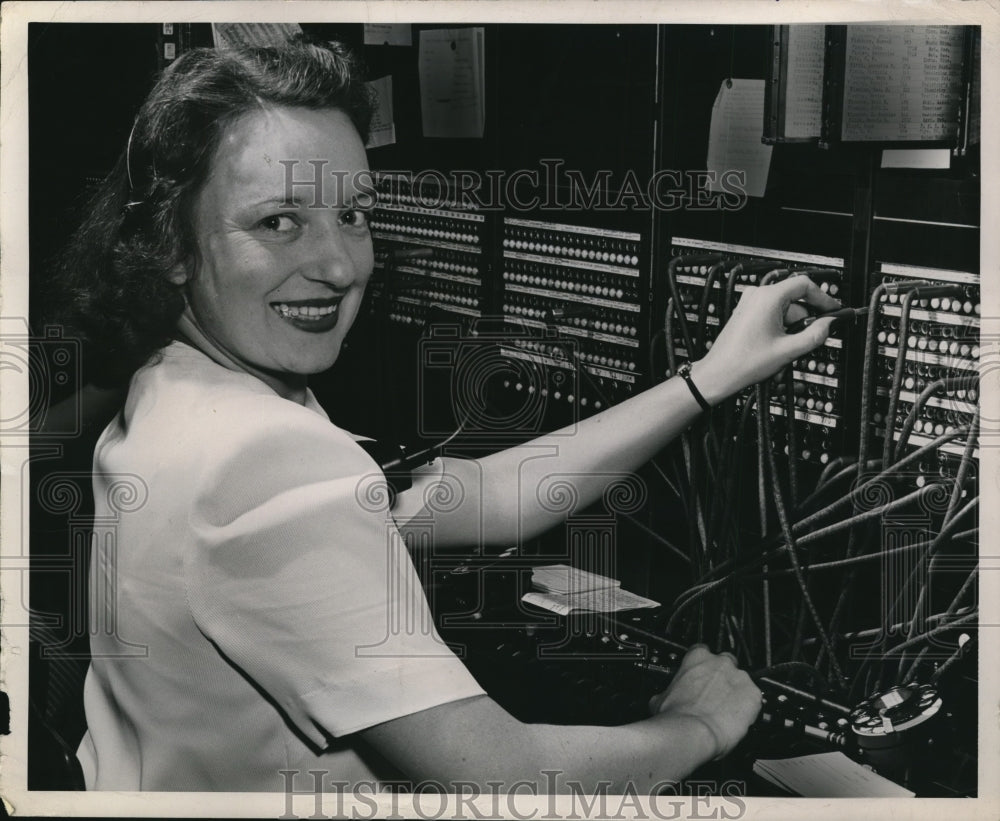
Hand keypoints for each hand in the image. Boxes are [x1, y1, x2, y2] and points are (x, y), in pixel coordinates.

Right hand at [648, 645, 761, 758]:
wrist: (692, 733)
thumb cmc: (676, 716)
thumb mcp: (661, 698)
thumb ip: (671, 690)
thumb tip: (667, 696)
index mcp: (697, 657)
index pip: (703, 650)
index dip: (703, 666)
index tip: (702, 676)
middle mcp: (720, 662)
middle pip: (727, 663)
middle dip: (722, 677)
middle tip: (715, 695)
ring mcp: (739, 677)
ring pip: (742, 681)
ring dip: (736, 693)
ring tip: (726, 711)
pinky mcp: (754, 694)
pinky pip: (754, 699)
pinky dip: (749, 708)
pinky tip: (737, 719)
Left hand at [690, 276, 840, 404]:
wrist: (719, 373)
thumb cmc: (744, 362)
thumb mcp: (788, 350)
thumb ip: (815, 335)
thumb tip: (829, 324)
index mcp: (768, 297)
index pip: (805, 284)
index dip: (823, 298)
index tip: (833, 310)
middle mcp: (757, 295)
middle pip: (795, 300)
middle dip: (805, 320)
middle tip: (811, 338)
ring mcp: (750, 303)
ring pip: (785, 310)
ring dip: (792, 327)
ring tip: (786, 349)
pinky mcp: (747, 313)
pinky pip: (773, 314)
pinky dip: (781, 328)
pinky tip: (777, 346)